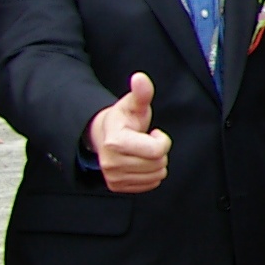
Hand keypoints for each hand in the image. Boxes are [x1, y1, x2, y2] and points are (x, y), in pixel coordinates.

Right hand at [88, 72, 171, 191]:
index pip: (157, 151)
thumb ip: (141, 93)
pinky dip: (151, 173)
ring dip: (155, 162)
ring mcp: (113, 178)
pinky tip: (140, 161)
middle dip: (159, 151)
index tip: (153, 132)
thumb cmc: (122, 119)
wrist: (103, 136)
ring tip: (142, 150)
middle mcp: (111, 164)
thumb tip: (140, 78)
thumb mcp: (133, 104)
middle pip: (158, 164)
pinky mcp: (117, 186)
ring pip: (156, 175)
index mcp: (115, 143)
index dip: (162, 140)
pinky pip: (150, 184)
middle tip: (146, 141)